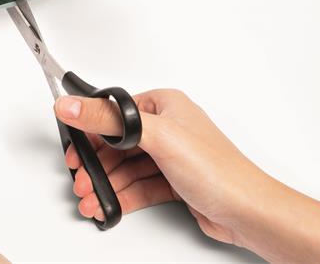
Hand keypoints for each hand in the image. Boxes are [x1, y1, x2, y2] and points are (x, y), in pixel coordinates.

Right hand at [54, 89, 319, 262]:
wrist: (248, 213)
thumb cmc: (218, 171)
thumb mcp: (156, 137)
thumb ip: (109, 121)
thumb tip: (71, 105)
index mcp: (164, 105)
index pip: (114, 114)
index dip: (90, 133)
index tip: (73, 150)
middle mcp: (166, 128)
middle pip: (116, 144)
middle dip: (96, 166)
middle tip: (81, 181)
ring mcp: (169, 156)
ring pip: (125, 168)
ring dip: (106, 185)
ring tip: (92, 199)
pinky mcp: (171, 180)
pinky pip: (137, 185)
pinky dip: (121, 196)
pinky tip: (110, 205)